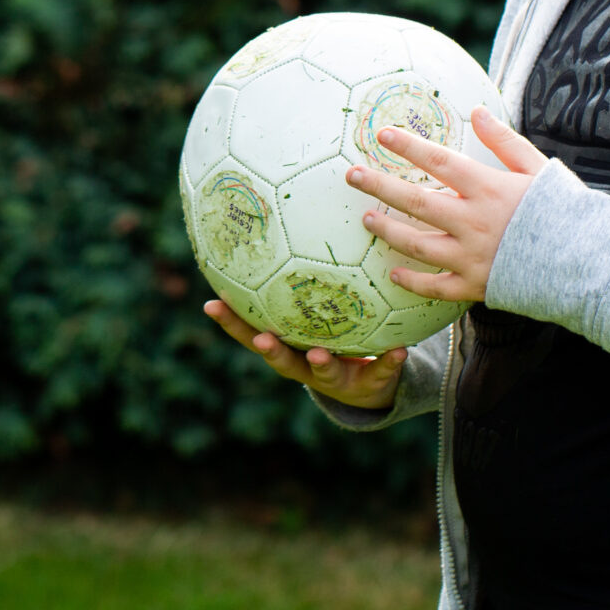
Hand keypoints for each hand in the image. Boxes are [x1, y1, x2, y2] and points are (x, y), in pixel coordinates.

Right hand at [203, 299, 405, 411]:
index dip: (230, 323)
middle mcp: (307, 365)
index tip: (211, 306)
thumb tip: (287, 223)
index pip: (253, 333)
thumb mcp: (318, 312)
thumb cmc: (337, 337)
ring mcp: (338, 378)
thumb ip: (300, 279)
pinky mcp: (371, 383)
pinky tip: (399, 349)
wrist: (373, 386)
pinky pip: (380, 371)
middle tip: (262, 338)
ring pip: (324, 373)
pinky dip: (388, 362)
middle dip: (270, 350)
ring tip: (320, 354)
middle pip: (281, 360)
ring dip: (321, 364)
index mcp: (290, 346)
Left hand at [350, 106, 547, 305]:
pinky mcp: (475, 286)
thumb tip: (477, 111)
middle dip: (380, 186)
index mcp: (488, 189)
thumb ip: (504, 141)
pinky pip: (435, 286)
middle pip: (416, 201)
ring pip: (417, 244)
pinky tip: (393, 272)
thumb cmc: (564, 210)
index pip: (439, 162)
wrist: (586, 263)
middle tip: (352, 175)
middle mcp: (473, 222)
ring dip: (388, 231)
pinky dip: (412, 281)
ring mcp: (471, 257)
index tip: (382, 136)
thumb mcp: (538, 168)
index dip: (409, 147)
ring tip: (367, 219)